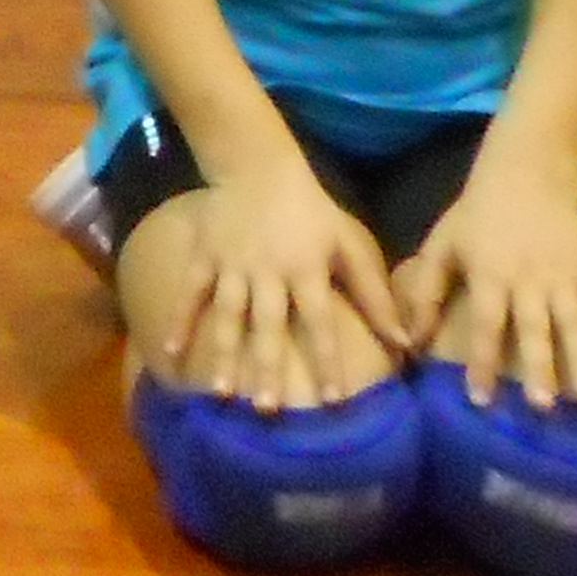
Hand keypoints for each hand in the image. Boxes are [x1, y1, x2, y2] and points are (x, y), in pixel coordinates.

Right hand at [164, 159, 409, 411]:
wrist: (256, 164)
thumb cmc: (311, 211)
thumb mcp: (348, 243)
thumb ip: (374, 292)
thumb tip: (405, 341)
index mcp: (307, 268)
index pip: (320, 321)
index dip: (327, 360)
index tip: (332, 401)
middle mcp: (269, 271)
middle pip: (269, 325)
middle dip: (268, 367)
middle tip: (266, 410)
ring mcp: (232, 263)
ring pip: (229, 314)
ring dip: (225, 353)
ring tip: (222, 393)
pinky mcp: (205, 254)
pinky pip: (190, 291)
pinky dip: (180, 320)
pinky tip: (171, 352)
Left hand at [395, 157, 576, 411]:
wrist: (526, 175)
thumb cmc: (476, 216)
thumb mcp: (442, 245)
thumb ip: (425, 292)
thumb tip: (407, 342)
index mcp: (490, 274)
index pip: (486, 323)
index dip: (482, 361)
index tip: (480, 401)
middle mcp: (529, 280)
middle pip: (534, 329)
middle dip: (537, 369)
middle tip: (540, 407)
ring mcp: (564, 279)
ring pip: (573, 325)